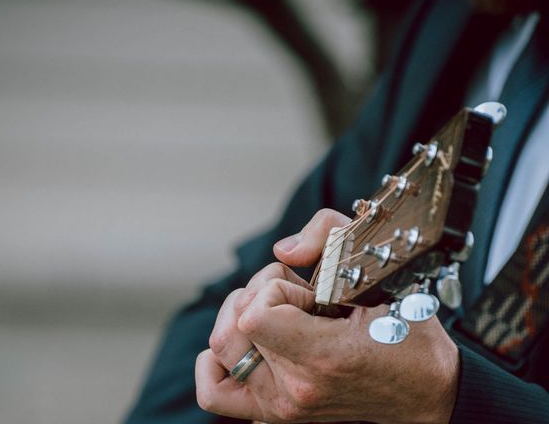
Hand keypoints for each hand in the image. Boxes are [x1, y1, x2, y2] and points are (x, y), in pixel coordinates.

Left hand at [196, 209, 458, 423]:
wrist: (426, 391)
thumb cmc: (408, 334)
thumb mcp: (383, 270)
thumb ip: (330, 236)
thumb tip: (282, 250)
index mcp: (323, 358)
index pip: (254, 316)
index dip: (274, 288)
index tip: (310, 291)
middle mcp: (295, 390)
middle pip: (231, 328)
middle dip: (258, 297)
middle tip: (297, 300)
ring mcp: (282, 407)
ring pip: (218, 352)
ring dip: (240, 321)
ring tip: (277, 317)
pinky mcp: (275, 413)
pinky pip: (216, 392)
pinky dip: (218, 363)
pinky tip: (246, 342)